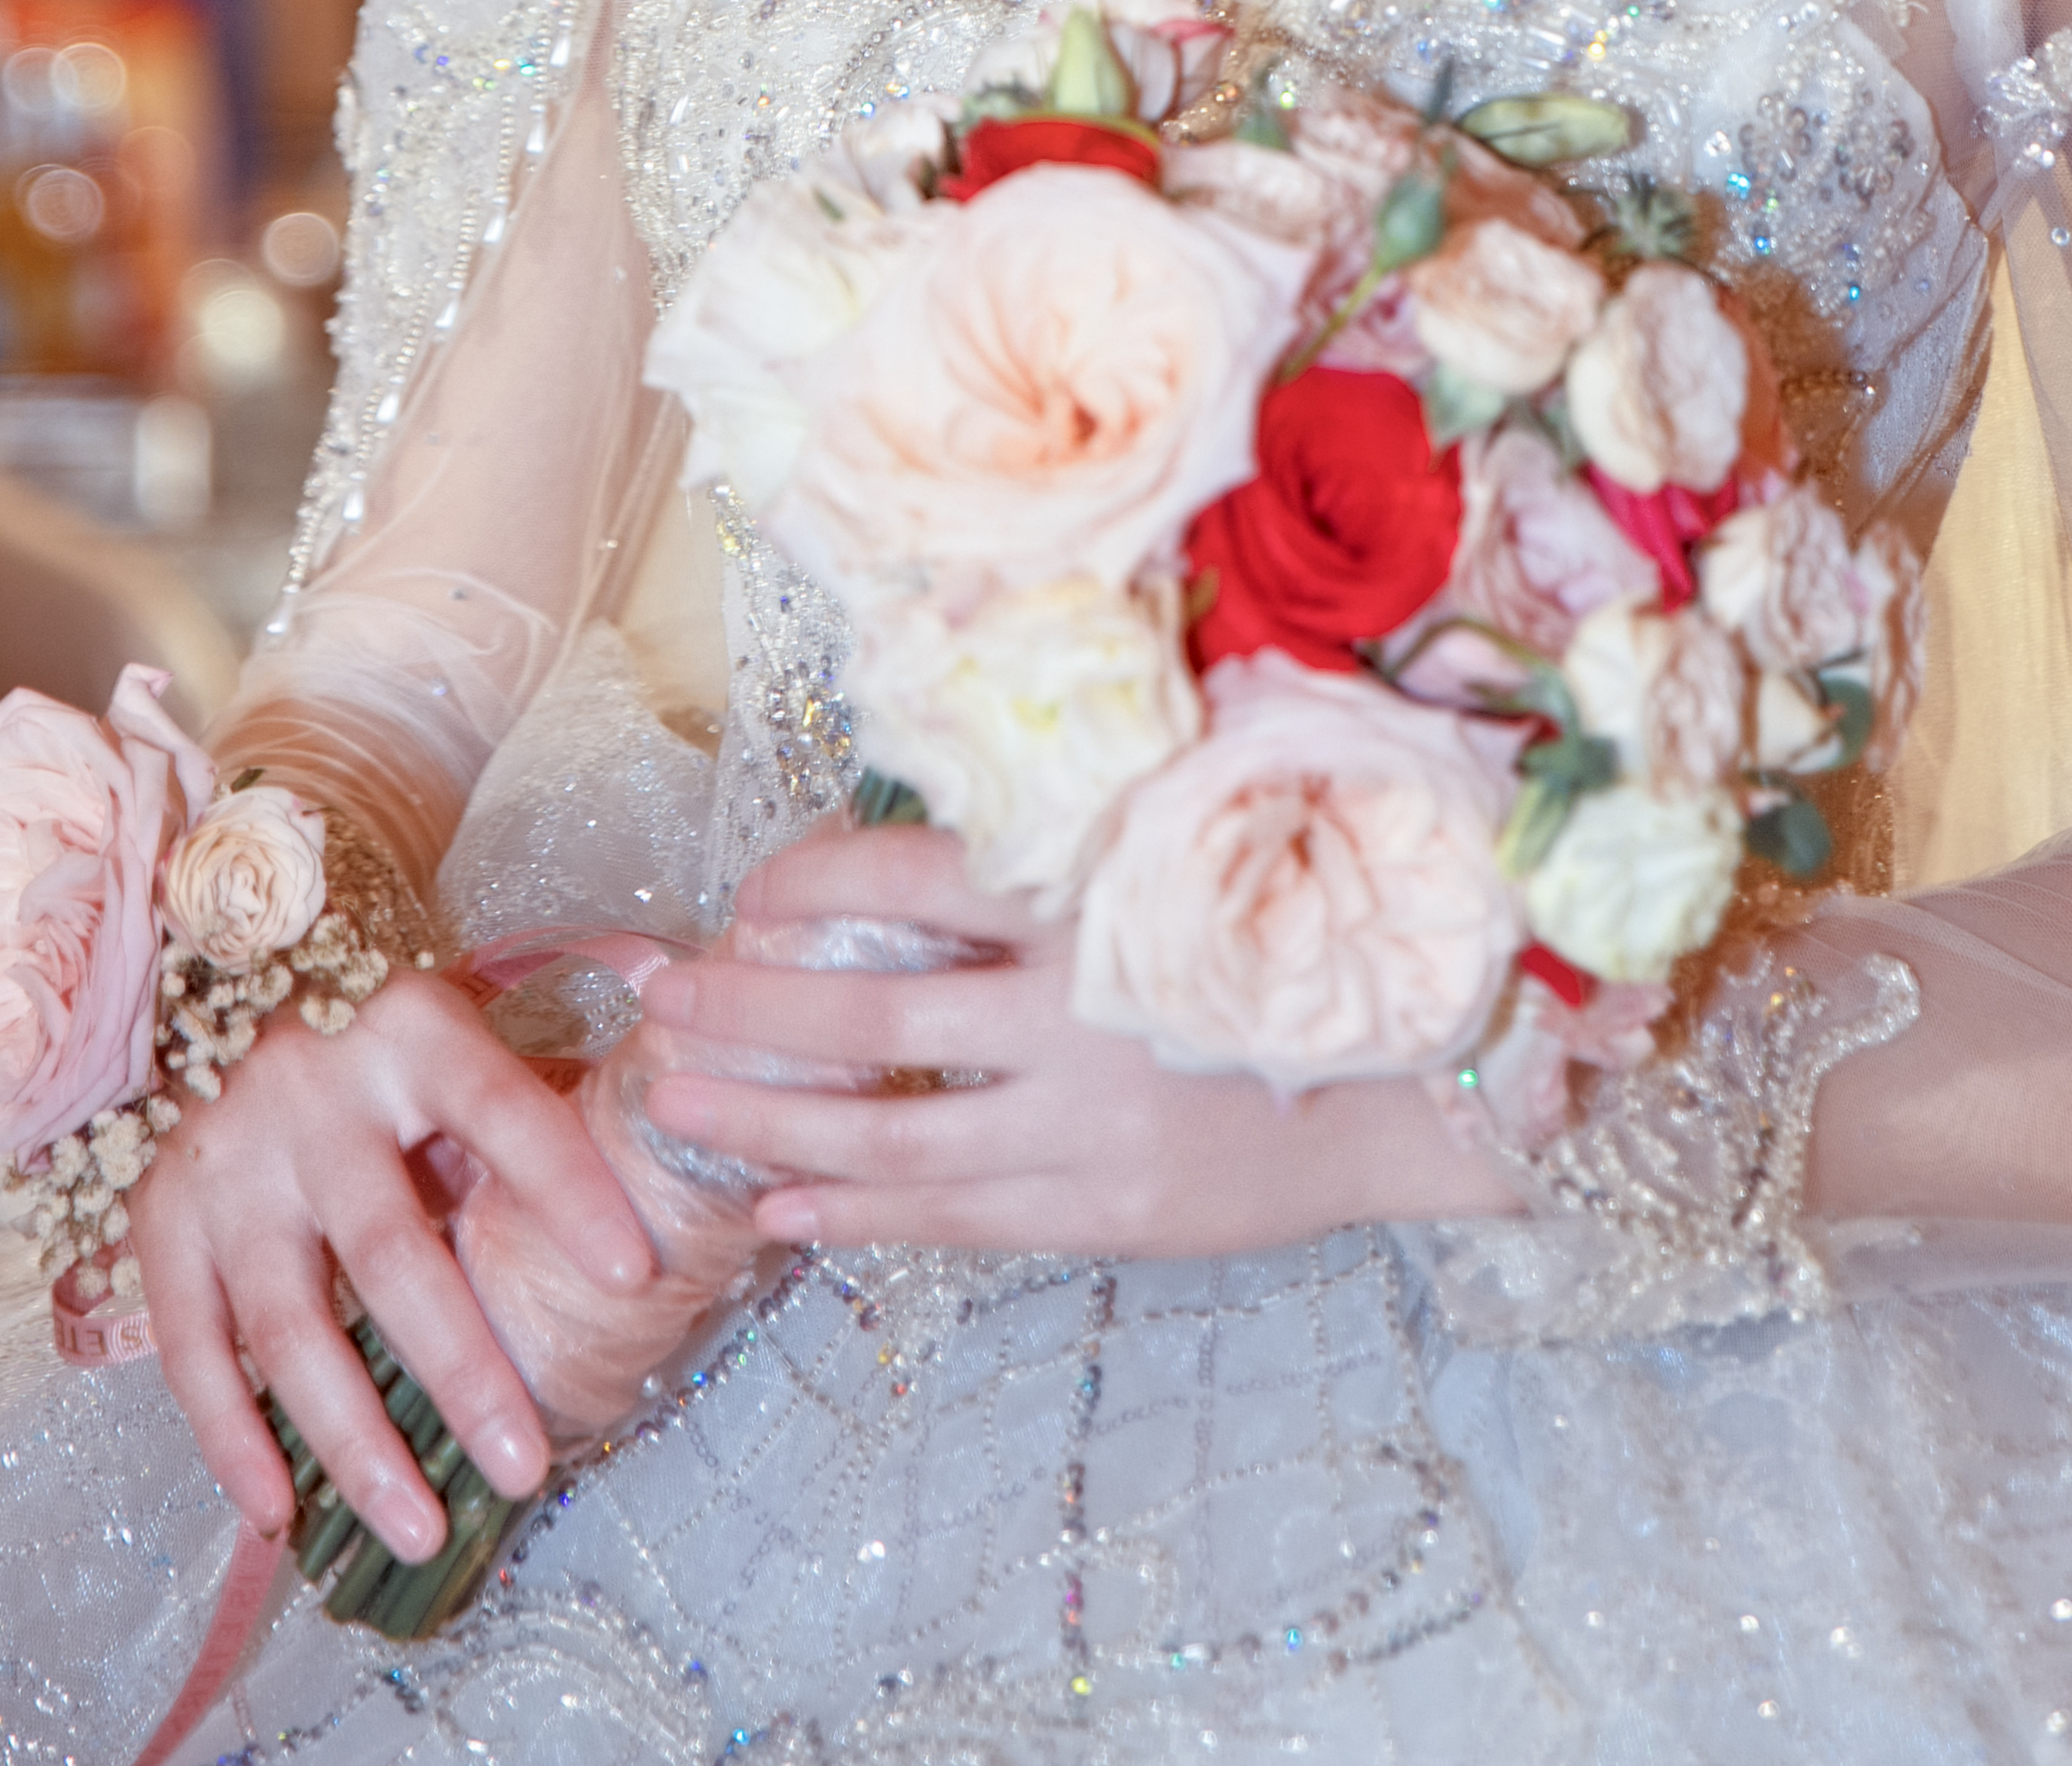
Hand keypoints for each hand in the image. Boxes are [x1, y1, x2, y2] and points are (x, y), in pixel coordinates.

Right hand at [132, 968, 656, 1559]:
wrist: (201, 964)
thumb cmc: (365, 1021)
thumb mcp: (443, 1026)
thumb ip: (509, 1110)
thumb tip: (621, 1213)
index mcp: (409, 1032)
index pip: (504, 1112)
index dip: (568, 1189)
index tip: (635, 1275)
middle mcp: (314, 1100)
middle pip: (393, 1253)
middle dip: (463, 1371)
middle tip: (525, 1468)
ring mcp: (230, 1167)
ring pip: (292, 1327)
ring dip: (355, 1442)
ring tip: (419, 1531)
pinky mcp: (161, 1220)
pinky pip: (195, 1351)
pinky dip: (233, 1440)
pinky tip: (280, 1517)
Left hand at [632, 820, 1525, 1254]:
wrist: (1415, 1080)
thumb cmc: (1290, 948)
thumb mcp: (1176, 864)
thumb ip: (1055, 864)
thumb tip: (918, 853)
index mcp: (1089, 898)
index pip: (909, 876)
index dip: (808, 881)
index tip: (747, 891)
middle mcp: (1072, 1008)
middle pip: (865, 1013)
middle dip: (744, 1012)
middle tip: (657, 1002)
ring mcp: (1082, 1123)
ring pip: (884, 1133)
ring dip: (765, 1128)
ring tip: (676, 1109)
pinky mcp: (1101, 1210)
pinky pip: (947, 1218)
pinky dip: (852, 1215)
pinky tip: (779, 1214)